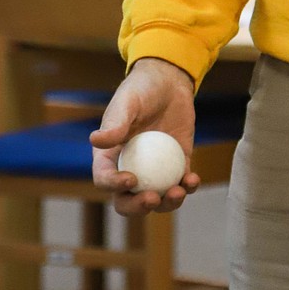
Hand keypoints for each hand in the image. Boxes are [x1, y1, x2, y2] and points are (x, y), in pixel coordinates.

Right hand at [90, 57, 198, 216]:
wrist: (169, 82)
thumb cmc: (141, 89)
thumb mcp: (127, 103)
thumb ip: (115, 123)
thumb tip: (95, 139)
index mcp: (110, 156)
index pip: (105, 179)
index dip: (114, 185)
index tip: (130, 179)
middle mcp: (130, 168)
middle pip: (128, 200)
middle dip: (138, 207)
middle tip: (152, 198)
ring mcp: (155, 169)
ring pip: (158, 198)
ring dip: (167, 203)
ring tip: (178, 191)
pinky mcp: (178, 164)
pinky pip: (181, 182)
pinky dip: (188, 186)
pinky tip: (193, 180)